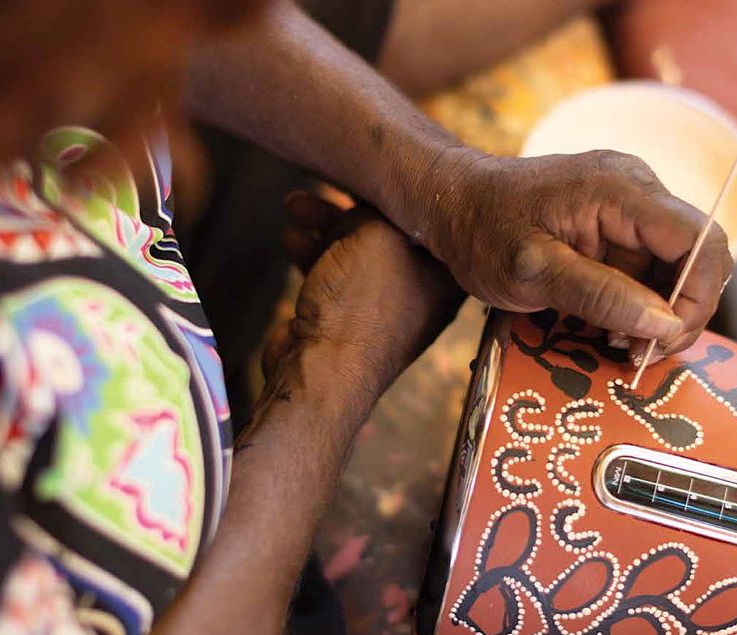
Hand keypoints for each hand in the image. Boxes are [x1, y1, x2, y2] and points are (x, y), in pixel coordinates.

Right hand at [265, 192, 465, 399]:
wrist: (322, 370)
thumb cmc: (360, 304)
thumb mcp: (375, 233)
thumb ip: (377, 205)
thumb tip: (366, 194)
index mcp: (446, 272)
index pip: (432, 213)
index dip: (402, 184)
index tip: (375, 162)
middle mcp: (423, 290)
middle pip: (390, 228)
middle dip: (351, 202)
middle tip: (325, 181)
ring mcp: (384, 307)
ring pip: (357, 248)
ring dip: (324, 223)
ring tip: (294, 205)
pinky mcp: (349, 318)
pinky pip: (336, 272)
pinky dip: (315, 251)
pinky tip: (289, 238)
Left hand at [424, 150, 732, 363]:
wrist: (450, 203)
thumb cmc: (481, 232)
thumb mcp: (532, 272)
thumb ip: (600, 296)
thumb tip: (666, 324)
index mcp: (621, 190)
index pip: (701, 241)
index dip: (698, 297)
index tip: (663, 342)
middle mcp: (636, 189)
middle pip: (696, 257)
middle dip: (677, 313)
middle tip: (638, 354)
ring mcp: (628, 206)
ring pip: (674, 268)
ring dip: (656, 314)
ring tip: (617, 344)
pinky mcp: (616, 225)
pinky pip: (647, 268)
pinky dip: (637, 303)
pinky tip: (608, 327)